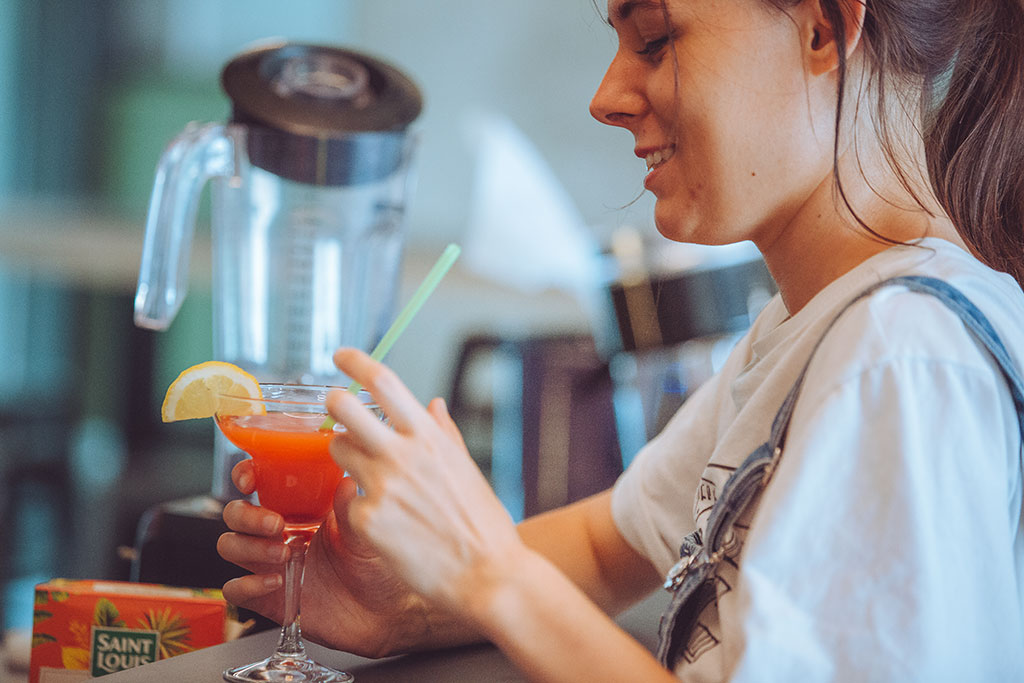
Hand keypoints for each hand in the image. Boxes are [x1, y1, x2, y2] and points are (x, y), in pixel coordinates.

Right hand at [217, 460, 429, 657]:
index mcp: (301, 509)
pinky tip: (276, 582)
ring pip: (230, 546)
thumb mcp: (365, 532)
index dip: (245, 475)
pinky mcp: (268, 598)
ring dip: (249, 547)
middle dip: (247, 516)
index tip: (249, 480)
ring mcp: (271, 565)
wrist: (383, 614)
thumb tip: (345, 481)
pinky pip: (236, 589)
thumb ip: (350, 509)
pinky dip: (248, 584)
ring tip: (284, 553)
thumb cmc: (377, 566)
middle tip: (276, 524)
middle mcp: (281, 534)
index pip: (261, 484)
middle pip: (235, 514)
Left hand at [326, 348, 528, 618]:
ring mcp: (381, 487)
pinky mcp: (366, 521)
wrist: (488, 576)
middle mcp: (401, 455)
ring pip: (337, 450)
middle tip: (335, 408)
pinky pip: (346, 500)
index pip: (383, 382)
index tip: (341, 355)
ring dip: (344, 454)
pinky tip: (383, 521)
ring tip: (368, 473)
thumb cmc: (483, 524)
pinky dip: (359, 505)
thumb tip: (433, 403)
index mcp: (428, 437)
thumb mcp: (466, 468)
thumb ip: (443, 432)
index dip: (355, 361)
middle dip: (333, 402)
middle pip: (343, 407)